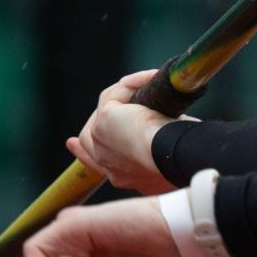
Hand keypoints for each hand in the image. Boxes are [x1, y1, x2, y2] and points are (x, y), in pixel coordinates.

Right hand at [67, 69, 194, 194]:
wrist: (173, 159)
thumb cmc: (180, 162)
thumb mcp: (168, 163)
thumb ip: (160, 157)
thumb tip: (171, 144)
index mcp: (123, 177)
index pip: (100, 163)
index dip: (89, 152)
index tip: (75, 142)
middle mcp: (106, 164)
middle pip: (89, 138)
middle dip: (93, 120)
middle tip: (106, 103)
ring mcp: (100, 141)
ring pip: (105, 110)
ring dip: (126, 95)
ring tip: (148, 84)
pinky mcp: (105, 120)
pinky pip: (114, 94)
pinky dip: (132, 84)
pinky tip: (149, 79)